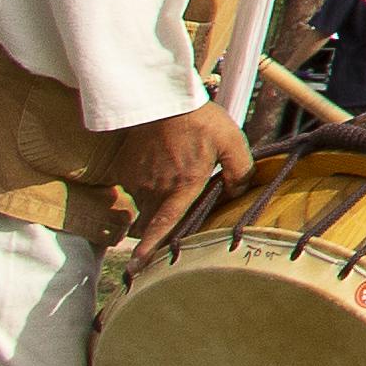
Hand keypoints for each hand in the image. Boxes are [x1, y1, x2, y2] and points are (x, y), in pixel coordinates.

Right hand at [96, 100, 254, 259]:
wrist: (160, 96)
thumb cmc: (198, 119)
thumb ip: (239, 170)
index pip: (164, 226)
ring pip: (145, 202)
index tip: (136, 269)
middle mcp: (156, 188)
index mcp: (182, 187)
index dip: (150, 249)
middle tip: (173, 208)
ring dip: (156, 199)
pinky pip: (135, 185)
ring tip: (173, 174)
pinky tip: (160, 162)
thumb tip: (237, 192)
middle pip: (154, 218)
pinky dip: (146, 181)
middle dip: (159, 225)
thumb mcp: (231, 141)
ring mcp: (138, 178)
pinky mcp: (126, 167)